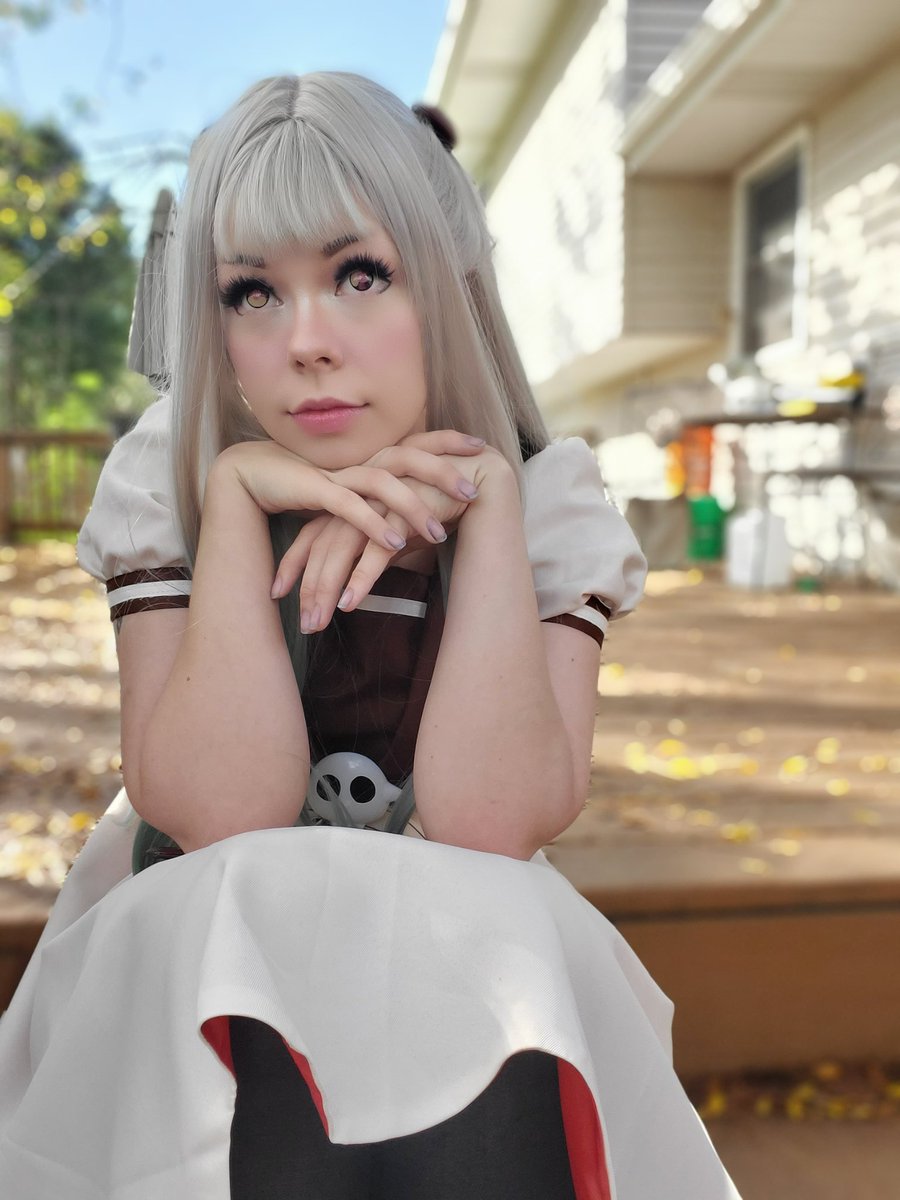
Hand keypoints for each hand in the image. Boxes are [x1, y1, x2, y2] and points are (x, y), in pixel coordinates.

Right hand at [213, 437, 475, 556]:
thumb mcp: (352, 492)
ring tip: (440, 533)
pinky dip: (374, 525)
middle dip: (444, 472)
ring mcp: (339, 473)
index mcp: (371, 456)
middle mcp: (359, 459)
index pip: (417, 440)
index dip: (448, 440)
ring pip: (384, 483)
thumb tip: (414, 511)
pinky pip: (351, 508)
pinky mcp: (317, 492)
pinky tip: (396, 545)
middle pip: (410, 455)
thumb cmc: (306, 486)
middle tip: (474, 490)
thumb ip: (380, 498)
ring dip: (414, 508)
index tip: (481, 444)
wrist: (253, 475)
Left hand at [270, 431, 491, 630]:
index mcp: (353, 501)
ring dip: (328, 589)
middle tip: (304, 625)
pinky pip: (376, 549)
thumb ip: (372, 549)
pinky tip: (350, 602)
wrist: (477, 478)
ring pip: (342, 549)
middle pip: (322, 547)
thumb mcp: (396, 532)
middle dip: (310, 589)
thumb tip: (354, 582)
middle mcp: (359, 499)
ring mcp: (378, 502)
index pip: (313, 535)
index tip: (275, 594)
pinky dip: (361, 576)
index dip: (293, 564)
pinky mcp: (402, 510)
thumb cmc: (436, 505)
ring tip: (319, 622)